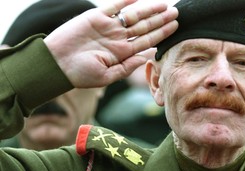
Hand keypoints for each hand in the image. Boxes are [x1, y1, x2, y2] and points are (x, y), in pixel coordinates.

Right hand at [44, 0, 177, 87]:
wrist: (57, 64)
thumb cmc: (80, 74)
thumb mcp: (106, 77)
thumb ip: (126, 67)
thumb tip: (145, 58)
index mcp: (122, 53)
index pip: (146, 41)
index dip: (161, 33)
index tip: (175, 27)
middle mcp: (117, 39)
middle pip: (143, 27)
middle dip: (160, 20)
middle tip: (176, 13)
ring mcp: (108, 27)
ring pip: (133, 15)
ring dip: (148, 9)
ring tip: (164, 5)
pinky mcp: (96, 17)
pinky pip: (114, 6)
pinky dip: (126, 0)